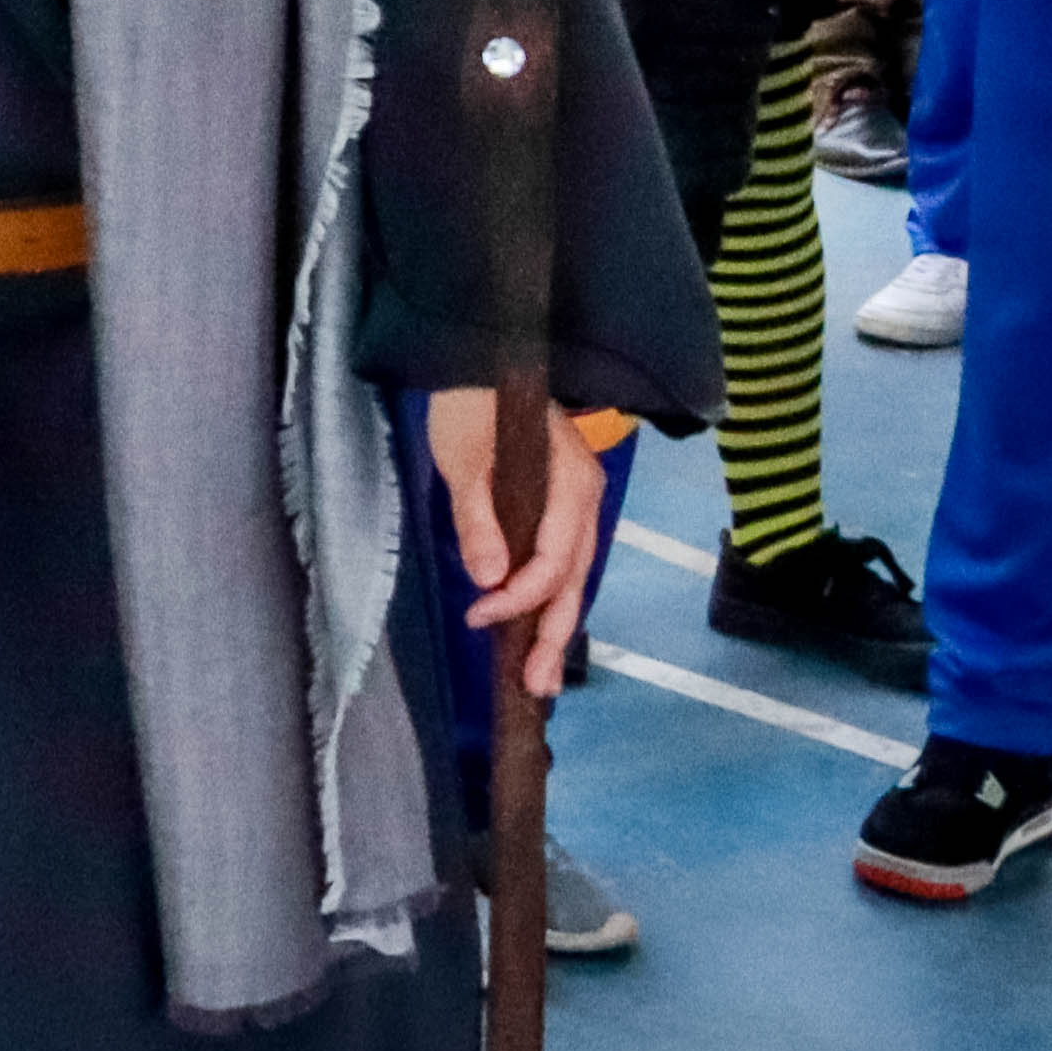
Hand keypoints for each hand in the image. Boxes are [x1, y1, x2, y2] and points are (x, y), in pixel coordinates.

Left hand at [426, 388, 607, 701]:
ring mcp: (578, 505)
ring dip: (554, 625)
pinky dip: (548, 597)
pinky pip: (561, 560)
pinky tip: (535, 626)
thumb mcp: (464, 460)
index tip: (479, 616)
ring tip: (538, 676)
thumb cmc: (470, 404)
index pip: (553, 562)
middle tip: (536, 688)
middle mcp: (586, 500)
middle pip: (574, 579)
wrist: (477, 362)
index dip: (519, 598)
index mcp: (572, 486)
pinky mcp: (560, 507)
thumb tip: (490, 580)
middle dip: (553, 635)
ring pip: (571, 576)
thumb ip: (478, 518)